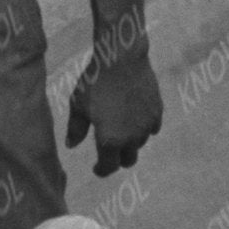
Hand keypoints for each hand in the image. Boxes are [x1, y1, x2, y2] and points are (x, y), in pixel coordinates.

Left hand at [67, 35, 163, 171]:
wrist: (121, 59)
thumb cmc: (95, 82)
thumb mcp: (78, 105)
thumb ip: (75, 129)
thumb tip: (71, 146)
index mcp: (110, 140)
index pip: (108, 167)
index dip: (101, 170)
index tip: (96, 168)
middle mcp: (131, 138)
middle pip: (128, 160)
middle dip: (118, 160)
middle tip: (110, 153)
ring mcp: (147, 126)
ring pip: (139, 144)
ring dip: (130, 142)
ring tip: (120, 129)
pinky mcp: (157, 112)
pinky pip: (151, 129)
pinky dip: (143, 128)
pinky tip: (134, 118)